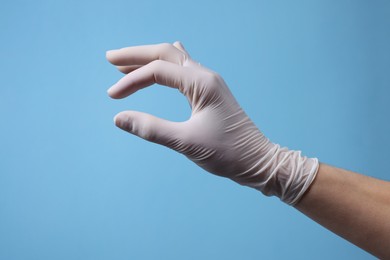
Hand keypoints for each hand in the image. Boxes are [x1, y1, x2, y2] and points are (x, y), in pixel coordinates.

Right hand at [106, 42, 317, 204]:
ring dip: (149, 59)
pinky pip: (183, 70)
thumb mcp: (186, 142)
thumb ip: (151, 129)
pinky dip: (164, 68)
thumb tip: (119, 118)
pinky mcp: (210, 93)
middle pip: (165, 53)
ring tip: (126, 63)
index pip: (157, 71)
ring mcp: (209, 83)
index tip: (112, 97)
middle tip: (110, 58)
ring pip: (174, 60)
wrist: (259, 161)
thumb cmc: (228, 153)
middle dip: (136, 55)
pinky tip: (160, 69)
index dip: (131, 81)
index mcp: (201, 83)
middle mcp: (205, 76)